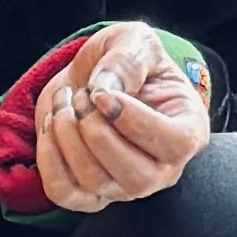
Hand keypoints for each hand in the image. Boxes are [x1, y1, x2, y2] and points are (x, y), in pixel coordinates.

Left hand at [34, 20, 207, 213]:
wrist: (94, 80)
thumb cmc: (125, 64)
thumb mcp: (136, 43)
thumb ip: (127, 60)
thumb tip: (104, 90)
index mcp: (187, 130)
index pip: (175, 145)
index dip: (135, 122)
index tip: (102, 94)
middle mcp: (161, 169)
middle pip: (136, 177)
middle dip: (96, 131)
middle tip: (83, 95)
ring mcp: (124, 187)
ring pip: (95, 182)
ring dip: (68, 135)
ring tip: (67, 100)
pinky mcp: (88, 193)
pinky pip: (63, 192)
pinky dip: (48, 157)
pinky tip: (52, 124)